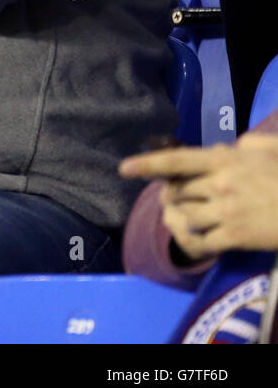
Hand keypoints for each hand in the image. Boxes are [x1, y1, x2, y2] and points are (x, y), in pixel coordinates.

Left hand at [119, 134, 277, 258]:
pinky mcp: (234, 237)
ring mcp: (225, 212)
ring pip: (183, 216)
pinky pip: (199, 242)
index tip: (124, 168)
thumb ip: (246, 144)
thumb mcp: (271, 149)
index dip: (147, 164)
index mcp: (225, 160)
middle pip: (176, 191)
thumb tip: (229, 146)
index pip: (176, 160)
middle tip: (176, 198)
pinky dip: (193, 242)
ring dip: (179, 218)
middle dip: (172, 195)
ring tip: (186, 217)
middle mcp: (219, 185)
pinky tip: (197, 240)